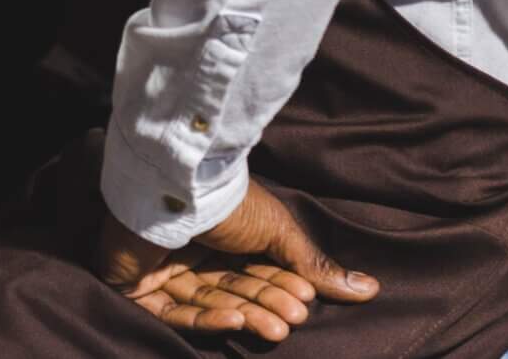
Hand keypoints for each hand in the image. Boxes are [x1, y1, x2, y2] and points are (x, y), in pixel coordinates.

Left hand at [96, 180, 377, 343]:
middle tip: (293, 319)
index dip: (279, 290)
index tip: (305, 300)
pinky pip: (173, 311)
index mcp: (222, 236)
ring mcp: (162, 267)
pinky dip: (206, 320)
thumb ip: (314, 264)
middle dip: (265, 306)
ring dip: (245, 316)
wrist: (177, 181)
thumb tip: (371, 289)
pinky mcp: (136, 282)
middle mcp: (192, 251)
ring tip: (277, 327)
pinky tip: (237, 320)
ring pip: (208, 304)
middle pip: (232, 291)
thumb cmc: (228, 200)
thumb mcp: (279, 231)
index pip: (254, 274)